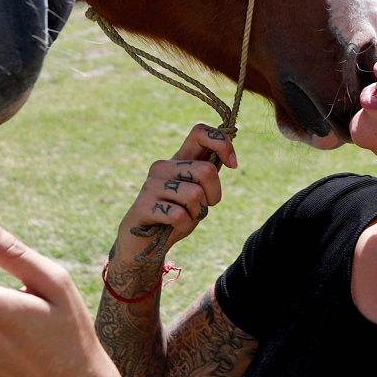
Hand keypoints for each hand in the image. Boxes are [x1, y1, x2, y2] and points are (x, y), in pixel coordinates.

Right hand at [108, 124, 236, 270]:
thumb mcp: (197, 193)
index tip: (233, 164)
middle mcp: (163, 166)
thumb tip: (229, 156)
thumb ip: (208, 175)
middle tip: (200, 208)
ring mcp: (151, 184)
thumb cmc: (175, 217)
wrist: (145, 244)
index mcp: (178, 159)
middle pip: (206, 170)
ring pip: (195, 195)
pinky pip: (179, 215)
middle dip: (213, 195)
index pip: (200, 132)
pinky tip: (172, 227)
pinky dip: (183, 225)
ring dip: (196, 213)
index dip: (222, 144)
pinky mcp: (144, 205)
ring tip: (183, 218)